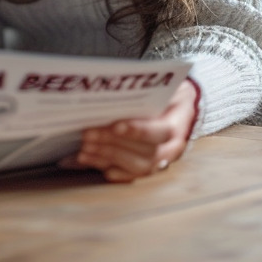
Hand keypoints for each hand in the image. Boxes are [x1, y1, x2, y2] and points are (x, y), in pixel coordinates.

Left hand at [66, 78, 199, 182]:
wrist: (177, 105)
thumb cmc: (165, 93)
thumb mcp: (161, 87)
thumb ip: (146, 90)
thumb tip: (119, 86)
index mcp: (178, 124)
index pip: (159, 132)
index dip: (138, 131)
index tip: (116, 126)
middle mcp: (172, 148)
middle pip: (144, 152)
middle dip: (113, 144)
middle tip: (88, 135)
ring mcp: (160, 161)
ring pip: (136, 167)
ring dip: (106, 158)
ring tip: (84, 150)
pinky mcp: (145, 167)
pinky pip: (128, 175)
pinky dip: (107, 168)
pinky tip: (90, 163)